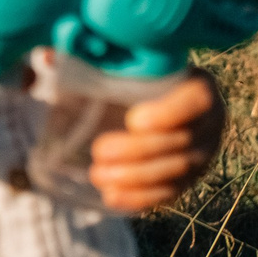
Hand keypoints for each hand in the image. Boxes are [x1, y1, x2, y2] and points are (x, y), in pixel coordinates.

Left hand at [89, 69, 224, 211]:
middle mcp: (210, 123)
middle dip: (137, 152)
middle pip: (181, 143)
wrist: (147, 103)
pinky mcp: (189, 178)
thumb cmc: (130, 78)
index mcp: (199, 87)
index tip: (133, 120)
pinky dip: (140, 198)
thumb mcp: (117, 65)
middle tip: (98, 151)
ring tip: (97, 174)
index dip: (170, 113)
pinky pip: (170, 193)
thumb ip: (88, 60)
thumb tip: (47, 58)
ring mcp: (203, 154)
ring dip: (134, 178)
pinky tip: (111, 196)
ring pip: (175, 172)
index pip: (198, 101)